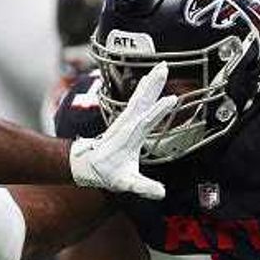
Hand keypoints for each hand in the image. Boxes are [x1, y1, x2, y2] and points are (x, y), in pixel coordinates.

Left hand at [69, 62, 175, 198]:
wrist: (87, 165)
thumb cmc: (107, 174)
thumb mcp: (125, 183)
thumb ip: (142, 187)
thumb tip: (161, 193)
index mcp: (130, 137)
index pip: (147, 121)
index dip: (159, 111)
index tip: (172, 99)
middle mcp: (127, 124)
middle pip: (142, 101)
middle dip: (154, 84)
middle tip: (164, 67)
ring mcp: (125, 120)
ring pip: (139, 97)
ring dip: (150, 82)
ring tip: (160, 67)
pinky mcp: (125, 120)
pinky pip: (136, 101)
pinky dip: (143, 89)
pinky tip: (147, 81)